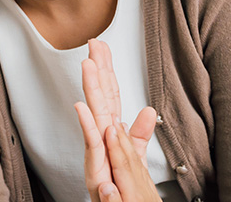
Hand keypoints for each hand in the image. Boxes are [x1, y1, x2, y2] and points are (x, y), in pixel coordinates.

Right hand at [75, 39, 156, 200]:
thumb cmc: (123, 187)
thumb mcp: (134, 157)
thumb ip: (139, 134)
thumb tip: (148, 109)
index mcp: (112, 132)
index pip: (110, 95)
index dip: (107, 70)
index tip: (102, 46)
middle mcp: (101, 138)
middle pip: (100, 98)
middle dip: (97, 70)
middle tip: (93, 43)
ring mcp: (97, 152)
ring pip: (94, 115)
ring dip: (91, 89)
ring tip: (88, 64)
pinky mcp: (95, 169)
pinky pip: (92, 144)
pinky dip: (87, 125)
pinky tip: (81, 107)